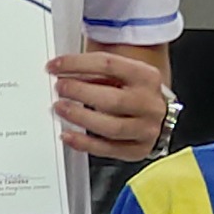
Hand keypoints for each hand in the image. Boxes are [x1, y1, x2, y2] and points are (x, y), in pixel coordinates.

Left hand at [50, 46, 171, 159]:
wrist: (158, 115)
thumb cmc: (134, 92)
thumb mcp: (122, 74)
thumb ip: (96, 72)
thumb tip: (62, 73)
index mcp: (146, 76)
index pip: (108, 65)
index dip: (77, 63)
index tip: (55, 66)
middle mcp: (149, 103)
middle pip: (112, 99)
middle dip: (79, 92)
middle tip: (60, 88)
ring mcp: (146, 129)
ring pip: (111, 127)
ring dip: (80, 118)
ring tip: (61, 108)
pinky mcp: (138, 149)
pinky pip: (108, 149)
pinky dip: (84, 143)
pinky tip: (68, 135)